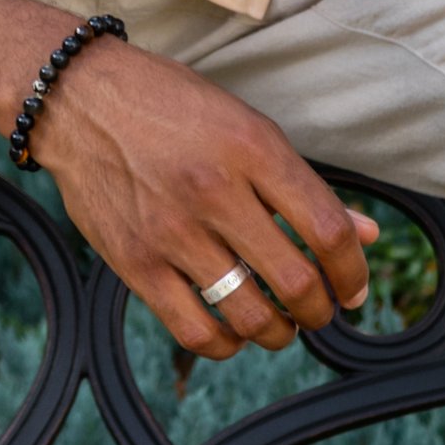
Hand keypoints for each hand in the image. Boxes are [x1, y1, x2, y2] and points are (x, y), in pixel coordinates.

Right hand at [37, 42, 377, 359]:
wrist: (79, 100)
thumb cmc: (170, 107)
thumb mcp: (245, 126)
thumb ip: (302, 185)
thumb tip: (365, 234)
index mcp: (252, 148)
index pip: (326, 229)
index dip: (353, 271)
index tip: (354, 287)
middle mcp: (214, 191)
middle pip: (295, 281)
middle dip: (322, 310)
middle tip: (322, 310)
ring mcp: (171, 231)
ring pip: (250, 315)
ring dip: (280, 333)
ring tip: (283, 324)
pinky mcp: (135, 262)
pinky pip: (195, 330)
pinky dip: (227, 344)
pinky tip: (234, 332)